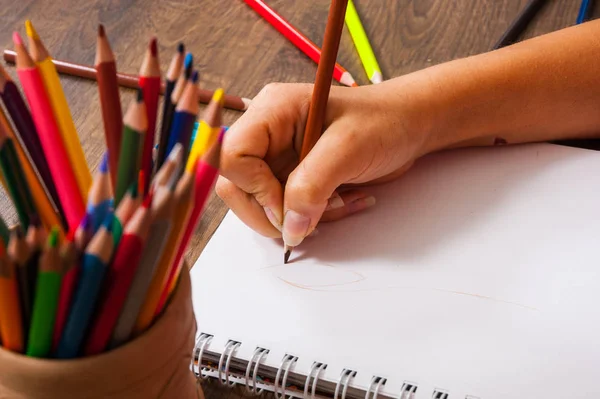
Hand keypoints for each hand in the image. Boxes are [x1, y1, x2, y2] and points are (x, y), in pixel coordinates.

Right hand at [216, 81, 429, 247]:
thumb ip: (312, 186)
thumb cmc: (384, 121)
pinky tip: (342, 203)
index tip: (286, 206)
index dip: (252, 187)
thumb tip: (289, 227)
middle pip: (236, 185)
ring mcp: (278, 158)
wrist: (408, 127)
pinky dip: (311, 218)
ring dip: (296, 218)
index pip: (231, 155)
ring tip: (337, 205)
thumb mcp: (349, 148)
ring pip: (259, 204)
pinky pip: (285, 211)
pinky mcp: (291, 178)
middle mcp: (267, 134)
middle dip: (270, 212)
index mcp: (271, 111)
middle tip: (307, 221)